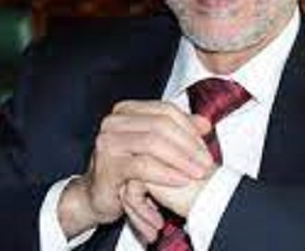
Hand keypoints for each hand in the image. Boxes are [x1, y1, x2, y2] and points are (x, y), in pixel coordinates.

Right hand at [57, 101, 212, 238]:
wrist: (98, 195)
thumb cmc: (128, 169)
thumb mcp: (155, 147)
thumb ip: (178, 131)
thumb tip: (205, 123)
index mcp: (126, 110)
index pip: (165, 110)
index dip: (189, 125)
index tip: (206, 141)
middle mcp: (114, 122)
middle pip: (161, 125)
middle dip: (188, 143)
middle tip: (206, 161)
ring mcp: (108, 142)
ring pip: (153, 143)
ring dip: (181, 158)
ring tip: (198, 172)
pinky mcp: (107, 166)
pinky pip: (143, 166)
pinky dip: (166, 173)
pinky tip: (181, 180)